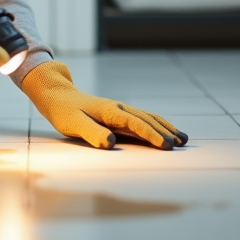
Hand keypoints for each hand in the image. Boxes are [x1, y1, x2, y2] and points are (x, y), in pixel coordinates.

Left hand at [21, 61, 187, 149]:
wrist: (57, 94)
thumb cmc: (63, 111)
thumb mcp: (73, 123)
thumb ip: (92, 133)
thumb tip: (111, 142)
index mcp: (111, 112)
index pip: (136, 124)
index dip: (152, 135)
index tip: (167, 145)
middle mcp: (119, 109)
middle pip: (147, 120)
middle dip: (165, 131)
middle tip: (182, 143)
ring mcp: (119, 110)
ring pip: (148, 117)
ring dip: (165, 127)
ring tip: (182, 138)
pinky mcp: (117, 113)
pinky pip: (142, 118)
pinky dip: (156, 124)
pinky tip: (163, 130)